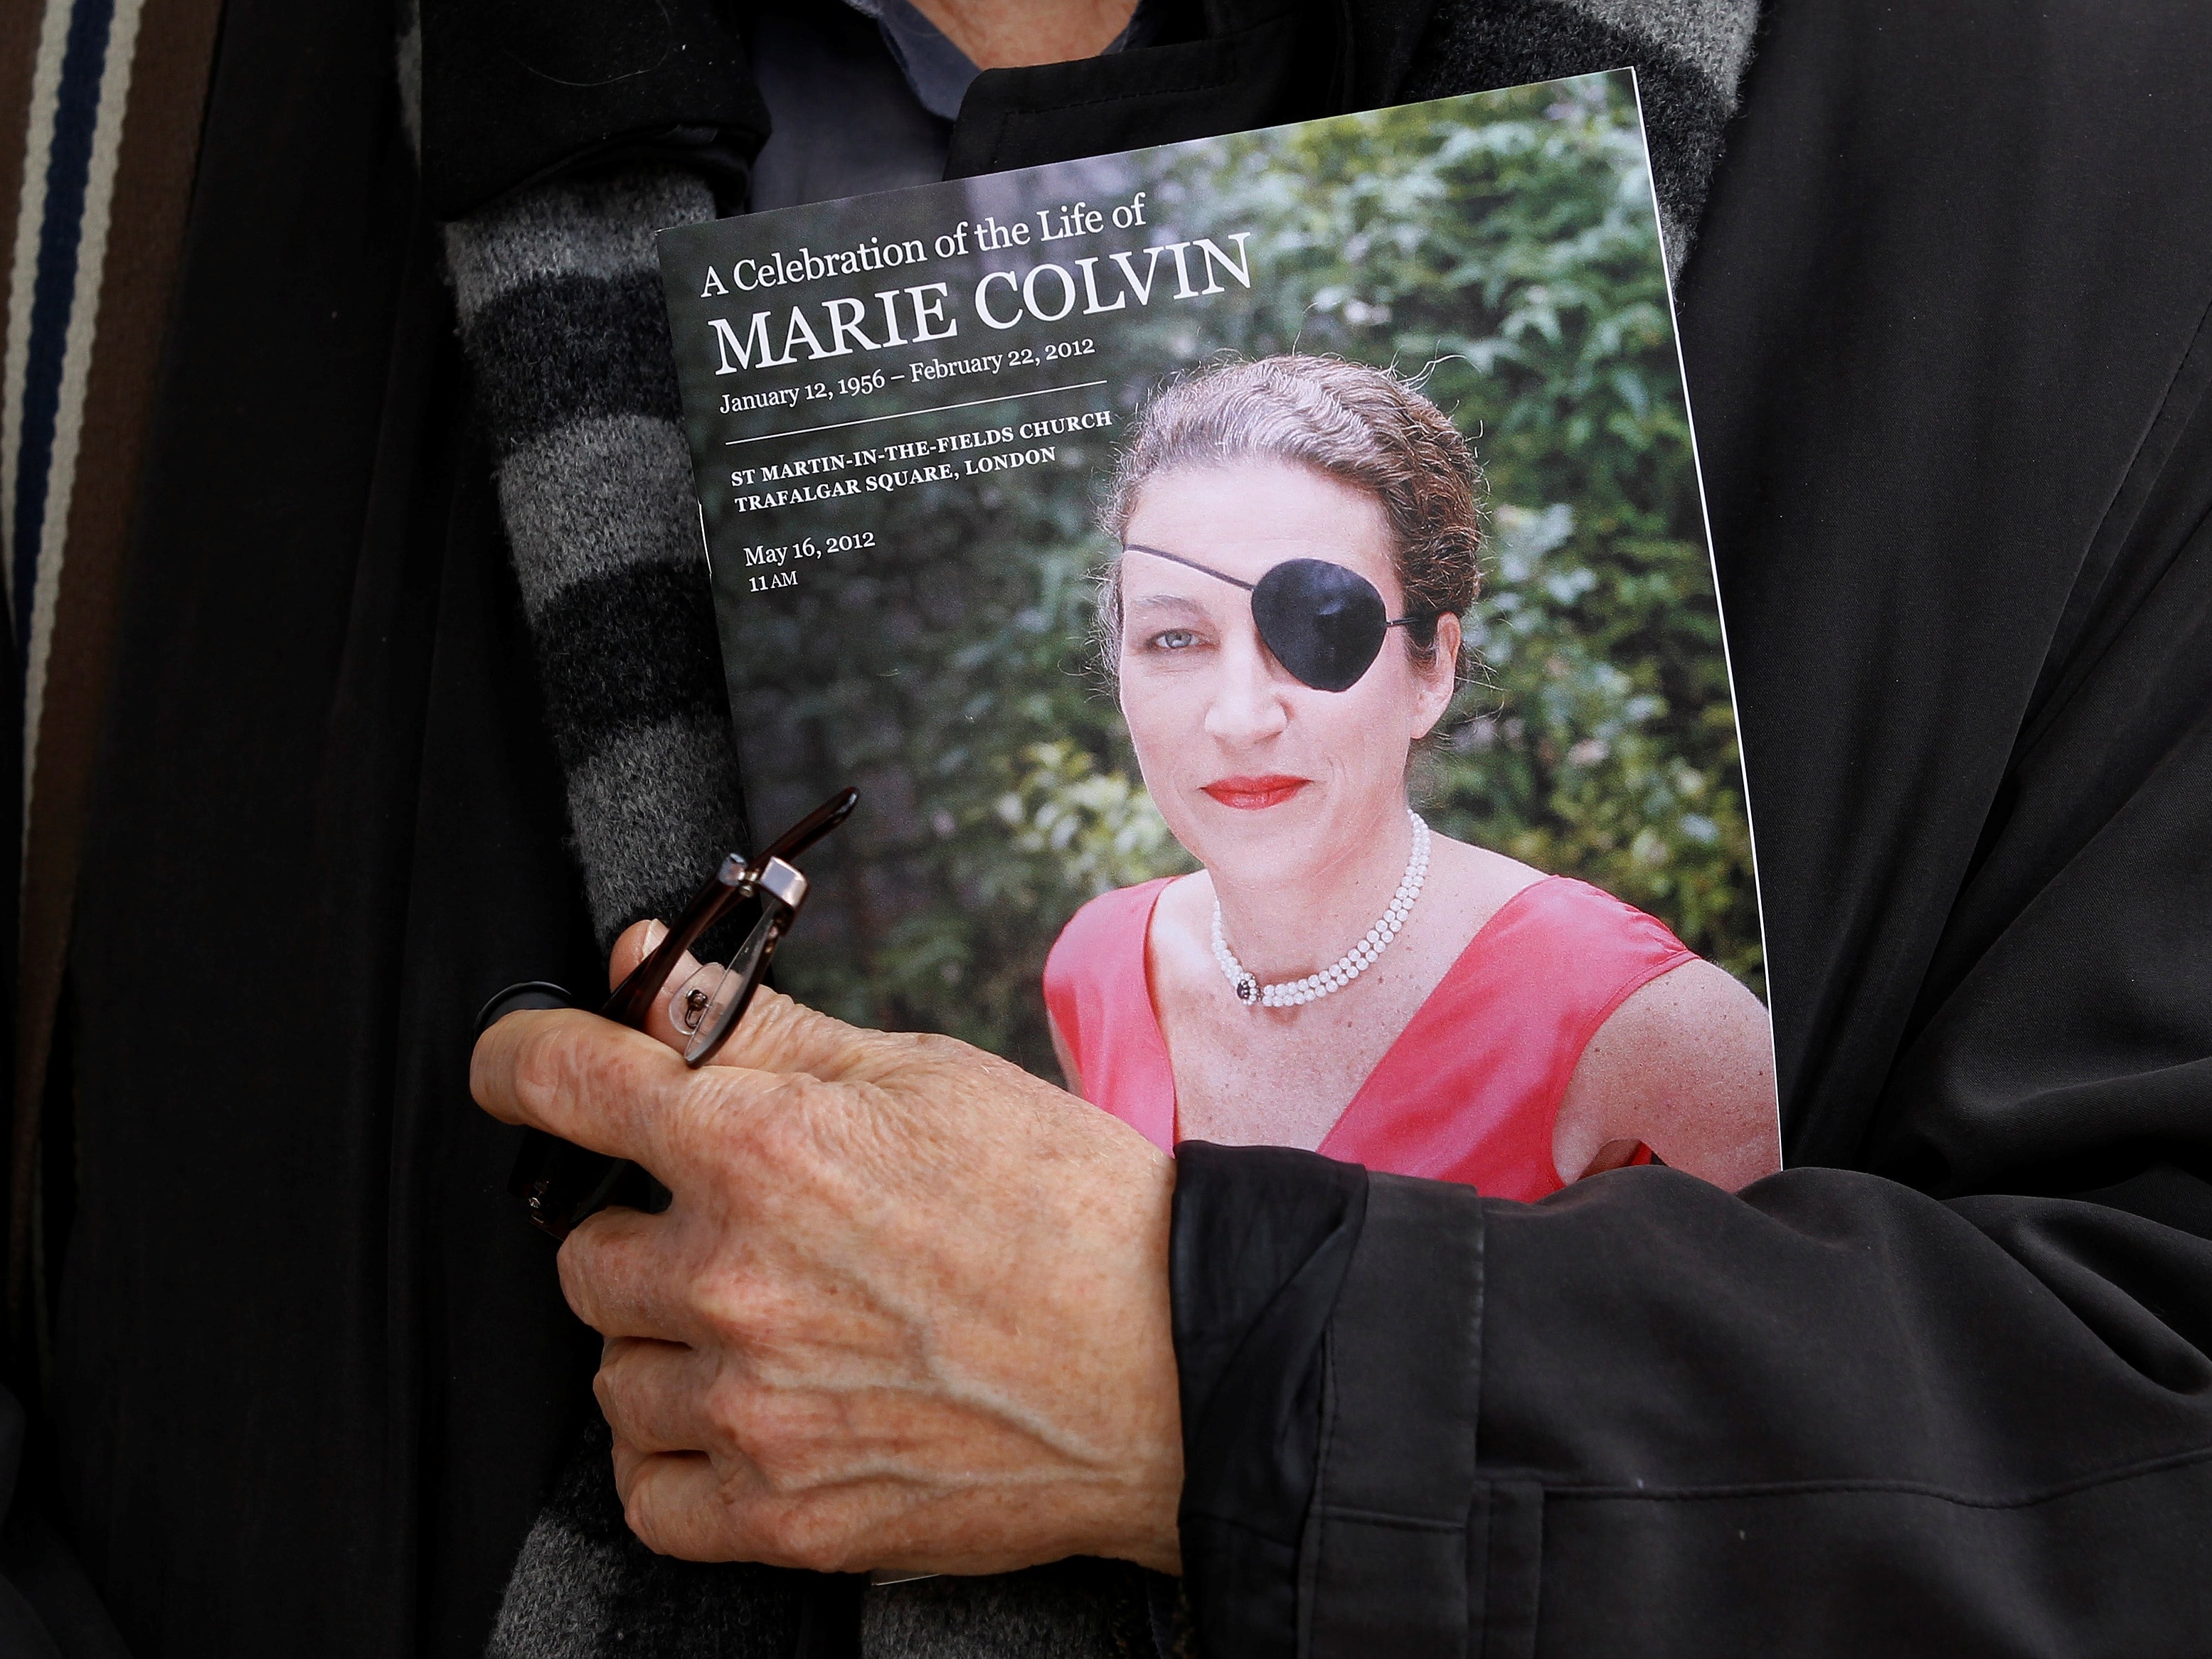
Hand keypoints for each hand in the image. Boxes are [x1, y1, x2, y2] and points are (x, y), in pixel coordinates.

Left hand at [470, 922, 1183, 1575]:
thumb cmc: (1065, 1207)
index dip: (524, 1060)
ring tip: (776, 1329)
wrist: (1176, 1360)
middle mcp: (735, 1277)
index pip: (557, 1081)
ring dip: (668, 1346)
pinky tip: (750, 1416)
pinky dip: (678, 1454)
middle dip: (646, 1230)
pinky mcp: (785, 1515)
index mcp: (761, 1145)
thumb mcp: (920, 1073)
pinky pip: (645, 1492)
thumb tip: (646, 967)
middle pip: (580, 1251)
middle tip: (742, 1231)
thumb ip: (758, 1025)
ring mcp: (753, 1408)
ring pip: (612, 1374)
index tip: (526, 1068)